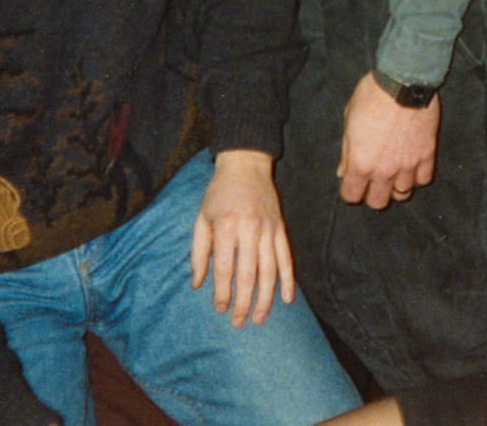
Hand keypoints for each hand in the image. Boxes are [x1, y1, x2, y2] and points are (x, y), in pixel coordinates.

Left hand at [190, 149, 293, 327]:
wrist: (246, 165)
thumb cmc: (218, 193)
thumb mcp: (201, 219)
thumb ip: (198, 252)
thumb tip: (197, 283)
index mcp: (226, 227)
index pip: (224, 268)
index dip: (221, 292)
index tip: (219, 309)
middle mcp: (249, 230)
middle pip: (248, 275)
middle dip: (244, 302)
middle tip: (238, 322)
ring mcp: (268, 229)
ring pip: (270, 271)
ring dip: (266, 298)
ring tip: (260, 318)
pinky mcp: (281, 228)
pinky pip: (286, 258)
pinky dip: (288, 279)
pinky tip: (286, 298)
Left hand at [337, 73, 439, 207]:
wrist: (404, 81)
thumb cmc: (372, 96)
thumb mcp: (349, 120)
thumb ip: (346, 151)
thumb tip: (344, 171)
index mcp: (360, 163)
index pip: (351, 196)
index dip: (350, 191)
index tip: (353, 182)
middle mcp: (384, 170)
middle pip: (377, 202)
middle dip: (373, 193)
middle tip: (374, 180)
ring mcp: (408, 165)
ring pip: (402, 194)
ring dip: (396, 186)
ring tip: (395, 173)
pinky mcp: (427, 155)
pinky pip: (423, 179)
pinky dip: (417, 176)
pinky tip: (412, 165)